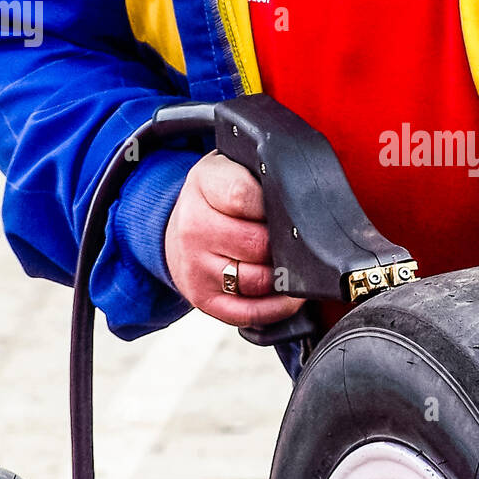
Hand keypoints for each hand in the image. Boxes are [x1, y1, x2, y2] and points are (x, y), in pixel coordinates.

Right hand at [164, 152, 305, 326]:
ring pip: (257, 280)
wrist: (179, 226)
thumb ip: (260, 173)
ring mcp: (197, 267)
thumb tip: (298, 192)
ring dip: (284, 276)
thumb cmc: (216, 196)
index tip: (290, 208)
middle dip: (285, 243)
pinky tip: (289, 297)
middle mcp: (194, 229)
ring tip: (296, 265)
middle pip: (257, 244)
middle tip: (298, 240)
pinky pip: (248, 312)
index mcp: (203, 187)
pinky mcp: (204, 299)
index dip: (275, 205)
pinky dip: (276, 308)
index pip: (244, 197)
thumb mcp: (231, 166)